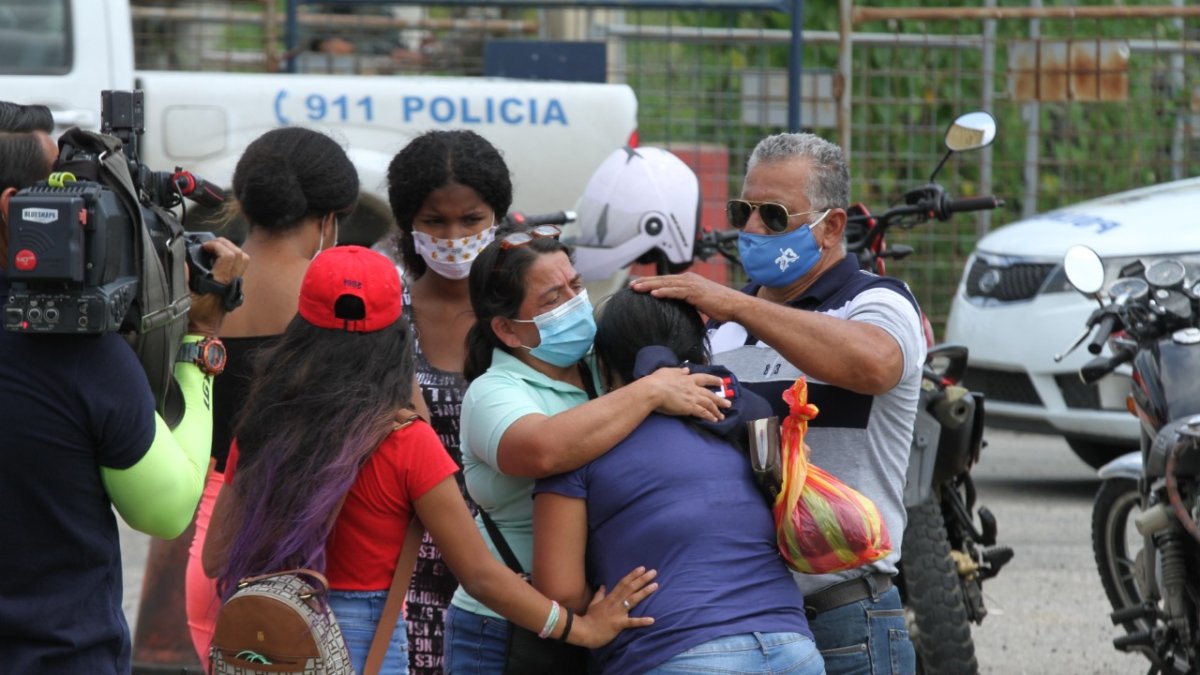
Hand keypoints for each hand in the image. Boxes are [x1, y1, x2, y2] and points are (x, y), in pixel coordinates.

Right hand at [187, 237, 248, 335]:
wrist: (203, 331)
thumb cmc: (193, 316)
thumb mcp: (183, 296)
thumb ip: (183, 276)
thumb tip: (182, 260)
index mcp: (221, 283)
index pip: (228, 257)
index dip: (217, 246)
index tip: (204, 247)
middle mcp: (232, 282)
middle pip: (240, 254)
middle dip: (225, 244)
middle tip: (210, 244)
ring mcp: (235, 284)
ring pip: (243, 260)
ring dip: (230, 249)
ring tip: (214, 249)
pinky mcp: (234, 287)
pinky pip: (239, 267)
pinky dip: (231, 258)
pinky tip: (216, 259)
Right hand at [571, 566, 657, 647]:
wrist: (584, 631)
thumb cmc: (589, 618)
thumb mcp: (593, 603)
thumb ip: (599, 594)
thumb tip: (602, 585)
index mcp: (610, 598)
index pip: (623, 583)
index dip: (633, 575)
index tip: (642, 568)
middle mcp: (615, 603)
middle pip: (630, 588)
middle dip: (642, 579)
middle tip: (654, 572)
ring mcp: (617, 613)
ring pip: (633, 600)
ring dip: (644, 592)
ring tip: (655, 585)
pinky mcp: (618, 624)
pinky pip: (631, 622)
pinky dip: (641, 621)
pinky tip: (652, 620)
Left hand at [631, 272, 745, 323]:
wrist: (734, 305)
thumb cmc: (720, 306)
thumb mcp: (700, 302)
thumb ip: (688, 301)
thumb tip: (678, 309)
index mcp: (689, 280)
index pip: (666, 280)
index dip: (650, 282)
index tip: (638, 285)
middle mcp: (689, 279)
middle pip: (662, 279)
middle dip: (645, 282)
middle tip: (630, 285)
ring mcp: (691, 285)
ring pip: (666, 283)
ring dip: (650, 285)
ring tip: (636, 288)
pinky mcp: (695, 292)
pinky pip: (676, 291)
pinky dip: (664, 291)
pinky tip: (653, 294)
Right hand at [636, 366, 729, 421]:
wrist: (653, 390)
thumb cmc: (657, 381)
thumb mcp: (668, 371)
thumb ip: (679, 371)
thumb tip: (686, 369)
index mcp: (687, 378)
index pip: (704, 378)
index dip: (713, 380)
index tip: (721, 382)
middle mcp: (693, 388)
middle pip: (710, 394)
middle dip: (720, 399)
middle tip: (728, 404)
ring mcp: (692, 398)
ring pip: (709, 404)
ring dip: (717, 410)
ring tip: (722, 415)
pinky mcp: (689, 407)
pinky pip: (703, 413)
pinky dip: (709, 416)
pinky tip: (714, 420)